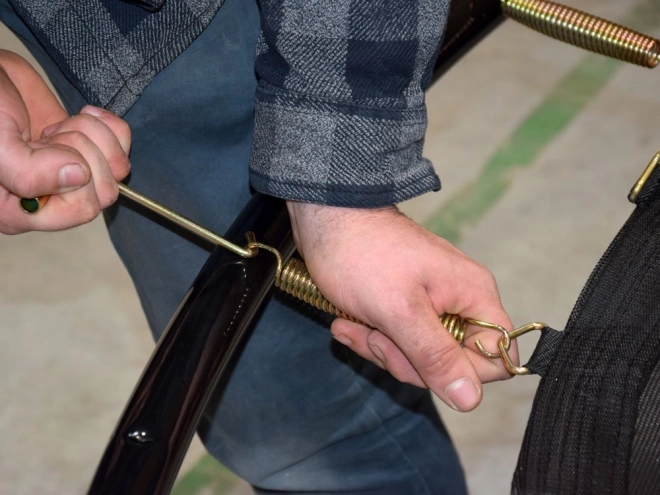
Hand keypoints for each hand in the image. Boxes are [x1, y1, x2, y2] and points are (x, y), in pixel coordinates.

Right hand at [0, 50, 130, 233]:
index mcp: (18, 212)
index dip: (75, 173)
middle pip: (106, 192)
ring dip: (92, 135)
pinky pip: (124, 146)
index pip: (81, 209)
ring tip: (56, 127)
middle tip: (48, 136)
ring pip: (119, 169)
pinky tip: (77, 116)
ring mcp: (72, 177)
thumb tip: (79, 176)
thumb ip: (29, 173)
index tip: (43, 146)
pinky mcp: (88, 151)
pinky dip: (108, 125)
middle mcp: (49, 201)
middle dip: (83, 151)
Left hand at [287, 201, 516, 411]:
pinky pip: (399, 340)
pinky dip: (372, 337)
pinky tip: (347, 323)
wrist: (326, 216)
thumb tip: (470, 399)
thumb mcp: (399, 312)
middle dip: (407, 359)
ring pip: (420, 355)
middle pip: (452, 362)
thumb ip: (435, 356)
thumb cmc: (363, 254)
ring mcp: (432, 302)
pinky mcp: (406, 305)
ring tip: (354, 324)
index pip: (496, 358)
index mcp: (474, 296)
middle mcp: (460, 301)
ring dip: (382, 348)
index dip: (462, 371)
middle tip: (377, 336)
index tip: (421, 358)